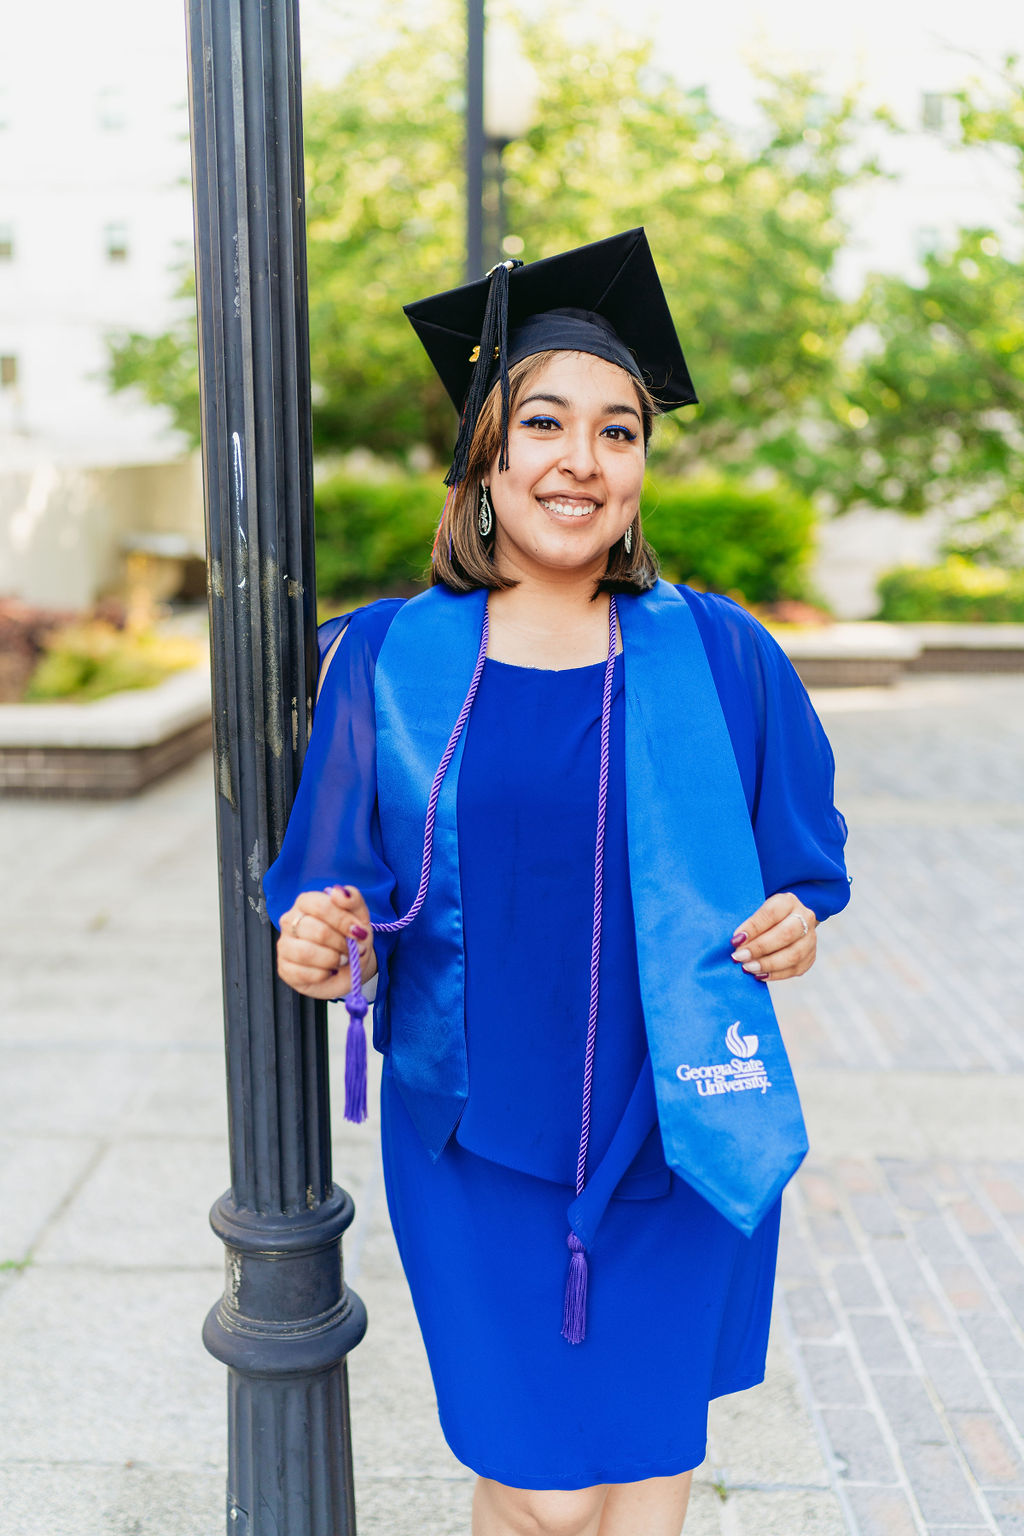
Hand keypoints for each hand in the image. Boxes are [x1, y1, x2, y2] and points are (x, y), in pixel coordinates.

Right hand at [276, 885, 377, 1000]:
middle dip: (341, 943)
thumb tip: (338, 892)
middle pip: (316, 930)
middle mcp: (290, 921)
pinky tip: (329, 971)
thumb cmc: (350, 937)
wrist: (350, 966)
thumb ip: (353, 899)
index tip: (358, 932)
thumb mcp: (359, 917)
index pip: (320, 906)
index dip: (342, 920)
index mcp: (306, 902)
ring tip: (342, 960)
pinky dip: (323, 975)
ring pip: (306, 952)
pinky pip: (302, 973)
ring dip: (332, 959)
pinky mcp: (284, 968)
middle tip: (352, 950)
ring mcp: (284, 945)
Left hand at [730, 892, 816, 982]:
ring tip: (748, 967)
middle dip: (760, 948)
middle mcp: (805, 918)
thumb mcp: (759, 911)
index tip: (736, 940)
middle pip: (785, 934)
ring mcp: (810, 938)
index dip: (753, 928)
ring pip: (793, 955)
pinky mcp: (811, 955)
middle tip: (740, 956)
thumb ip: (750, 925)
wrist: (790, 921)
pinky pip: (795, 969)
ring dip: (768, 964)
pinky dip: (776, 974)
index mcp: (788, 902)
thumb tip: (738, 943)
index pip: (771, 914)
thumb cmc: (768, 917)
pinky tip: (760, 975)